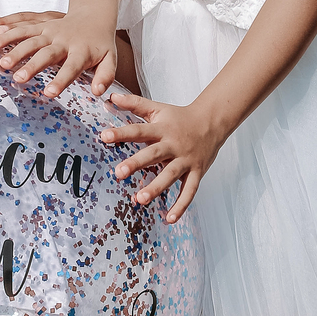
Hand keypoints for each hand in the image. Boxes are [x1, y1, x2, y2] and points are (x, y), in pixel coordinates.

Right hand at [0, 11, 116, 97]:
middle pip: (46, 52)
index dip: (61, 80)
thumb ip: (105, 75)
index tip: (49, 93)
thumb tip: (98, 92)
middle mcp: (63, 39)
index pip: (71, 67)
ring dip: (13, 43)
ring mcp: (50, 28)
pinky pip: (23, 22)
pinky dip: (8, 24)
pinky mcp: (41, 22)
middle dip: (32, 64)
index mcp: (81, 50)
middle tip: (18, 78)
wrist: (95, 14)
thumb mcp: (110, 59)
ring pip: (30, 35)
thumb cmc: (100, 43)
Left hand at [100, 90, 223, 219]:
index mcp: (162, 129)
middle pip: (153, 154)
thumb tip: (110, 96)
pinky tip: (169, 219)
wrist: (212, 121)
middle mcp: (173, 145)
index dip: (122, 133)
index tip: (104, 137)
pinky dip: (181, 205)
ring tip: (139, 199)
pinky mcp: (196, 172)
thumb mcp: (158, 108)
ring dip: (155, 188)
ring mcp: (186, 160)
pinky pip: (189, 191)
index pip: (139, 130)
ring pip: (170, 175)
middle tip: (119, 172)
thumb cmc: (179, 117)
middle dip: (136, 163)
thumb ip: (134, 104)